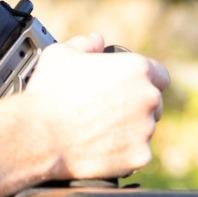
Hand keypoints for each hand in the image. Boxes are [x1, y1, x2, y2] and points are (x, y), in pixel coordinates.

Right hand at [22, 33, 169, 180]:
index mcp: (136, 69)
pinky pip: (137, 153)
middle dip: (136, 106)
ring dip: (130, 129)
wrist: (38, 136)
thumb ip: (85, 44)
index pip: (158, 75)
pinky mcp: (139, 155)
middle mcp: (147, 97)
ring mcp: (145, 129)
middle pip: (153, 102)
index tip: (130, 88)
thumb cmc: (48, 93)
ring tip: (100, 130)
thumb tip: (96, 41)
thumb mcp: (61, 54)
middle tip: (110, 112)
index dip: (144, 81)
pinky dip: (124, 152)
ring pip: (145, 129)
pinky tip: (102, 147)